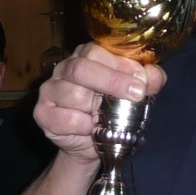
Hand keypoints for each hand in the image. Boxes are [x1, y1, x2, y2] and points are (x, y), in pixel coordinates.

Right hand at [35, 43, 165, 160]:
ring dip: (96, 109)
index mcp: (86, 55)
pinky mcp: (42, 113)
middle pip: (82, 68)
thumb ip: (147, 82)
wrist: (93, 143)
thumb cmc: (113, 110)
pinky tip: (92, 128)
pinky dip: (82, 125)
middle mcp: (65, 68)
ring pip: (73, 94)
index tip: (141, 82)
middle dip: (112, 81)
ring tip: (109, 117)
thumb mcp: (134, 94)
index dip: (121, 65)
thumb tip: (153, 75)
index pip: (98, 51)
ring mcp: (50, 90)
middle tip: (136, 95)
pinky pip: (62, 118)